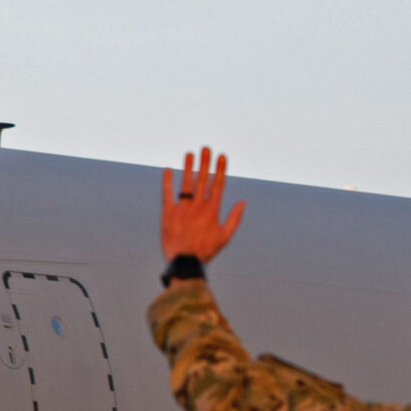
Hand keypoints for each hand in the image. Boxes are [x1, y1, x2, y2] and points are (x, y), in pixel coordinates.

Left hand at [161, 145, 246, 263]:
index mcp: (212, 210)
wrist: (184, 262)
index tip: (222, 156)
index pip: (218, 184)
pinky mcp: (168, 214)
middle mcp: (198, 206)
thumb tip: (243, 202)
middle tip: (206, 148)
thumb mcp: (225, 236)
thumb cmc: (206, 251)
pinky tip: (167, 170)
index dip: (220, 169)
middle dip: (205, 163)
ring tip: (190, 154)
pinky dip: (167, 182)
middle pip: (202, 180)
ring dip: (188, 167)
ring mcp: (182, 208)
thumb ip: (234, 218)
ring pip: (186, 183)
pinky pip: (167, 194)